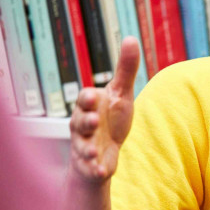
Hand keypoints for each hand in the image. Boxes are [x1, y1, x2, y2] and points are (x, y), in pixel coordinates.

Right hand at [69, 37, 139, 182]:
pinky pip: (89, 168)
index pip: (84, 99)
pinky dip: (94, 169)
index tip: (93, 96)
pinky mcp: (90, 165)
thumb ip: (126, 68)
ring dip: (86, 148)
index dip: (87, 99)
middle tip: (93, 120)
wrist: (103, 152)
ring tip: (93, 151)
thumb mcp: (121, 93)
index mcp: (89, 107)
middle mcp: (82, 126)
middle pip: (79, 122)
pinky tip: (101, 172)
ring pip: (81, 146)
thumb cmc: (110, 118)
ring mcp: (84, 146)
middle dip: (84, 121)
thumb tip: (131, 37)